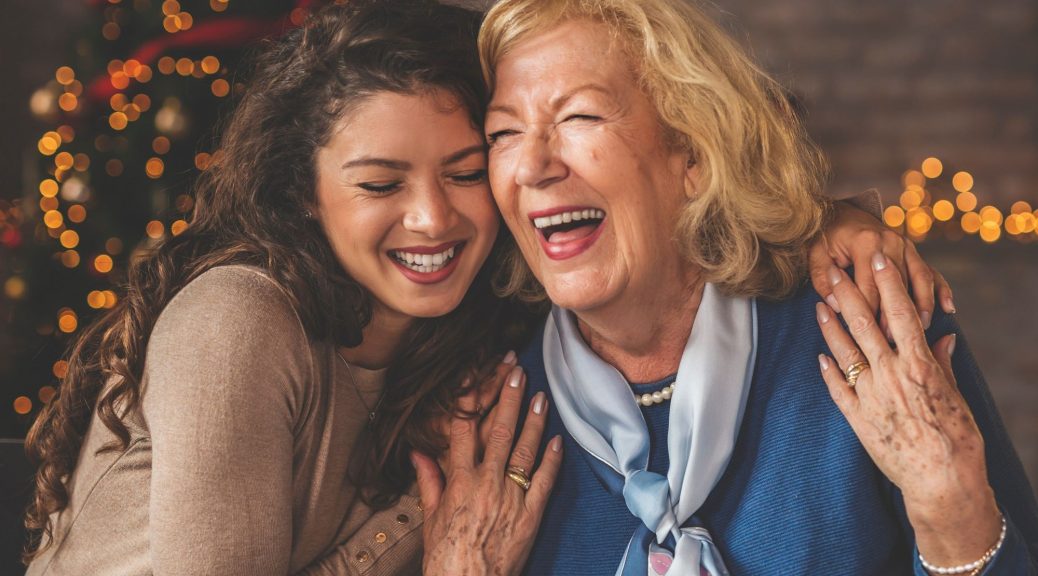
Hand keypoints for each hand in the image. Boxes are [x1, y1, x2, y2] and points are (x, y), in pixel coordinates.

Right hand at [414, 365, 562, 575]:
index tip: (475, 376)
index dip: (469, 400)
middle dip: (508, 399)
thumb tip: (418, 453)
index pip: (463, 431)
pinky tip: (558, 439)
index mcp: (459, 483)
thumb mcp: (431, 519)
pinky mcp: (531, 516)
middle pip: (498, 432)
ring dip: (534, 421)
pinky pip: (544, 481)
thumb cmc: (446, 559)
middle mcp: (486, 485)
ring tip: (540, 396)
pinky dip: (552, 459)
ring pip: (524, 451)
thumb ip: (429, 482)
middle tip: (517, 371)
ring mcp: (511, 499)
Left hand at [808, 202, 954, 333]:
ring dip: (922, 306)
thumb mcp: (816, 255)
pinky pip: (931, 272)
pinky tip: (948, 307)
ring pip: (920, 279)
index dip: (869, 314)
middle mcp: (890, 242)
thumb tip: (836, 305)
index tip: (869, 338)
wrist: (842, 214)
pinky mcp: (913, 251)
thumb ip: (822, 280)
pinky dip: (941, 289)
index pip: (869, 287)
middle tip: (893, 342)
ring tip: (922, 329)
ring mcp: (906, 246)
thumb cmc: (826, 238)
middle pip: (897, 286)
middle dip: (895, 316)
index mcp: (865, 243)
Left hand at [815, 254, 1000, 567]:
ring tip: (818, 305)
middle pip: (863, 324)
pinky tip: (819, 354)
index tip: (879, 258)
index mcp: (919, 364)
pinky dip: (828, 370)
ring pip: (843, 351)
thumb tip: (942, 337)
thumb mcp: (955, 395)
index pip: (900, 313)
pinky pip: (837, 388)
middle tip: (832, 271)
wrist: (942, 480)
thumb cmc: (957, 438)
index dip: (888, 283)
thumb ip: (943, 363)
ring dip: (829, 326)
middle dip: (847, 294)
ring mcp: (870, 395)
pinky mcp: (857, 418)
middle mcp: (891, 374)